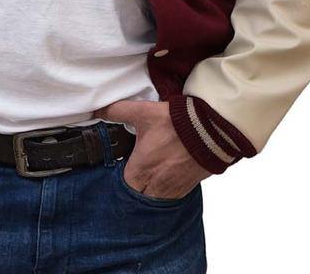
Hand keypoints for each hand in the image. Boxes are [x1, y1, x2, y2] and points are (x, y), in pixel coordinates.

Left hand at [93, 99, 210, 199]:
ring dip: (152, 190)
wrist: (212, 129)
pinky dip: (169, 189)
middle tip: (136, 170)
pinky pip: (174, 195)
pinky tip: (168, 174)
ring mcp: (174, 188)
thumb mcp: (142, 112)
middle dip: (136, 186)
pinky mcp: (189, 186)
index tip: (123, 167)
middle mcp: (156, 185)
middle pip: (139, 195)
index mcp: (141, 170)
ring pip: (157, 198)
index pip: (123, 187)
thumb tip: (97, 110)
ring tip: (151, 174)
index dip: (121, 179)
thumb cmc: (176, 123)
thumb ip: (117, 111)